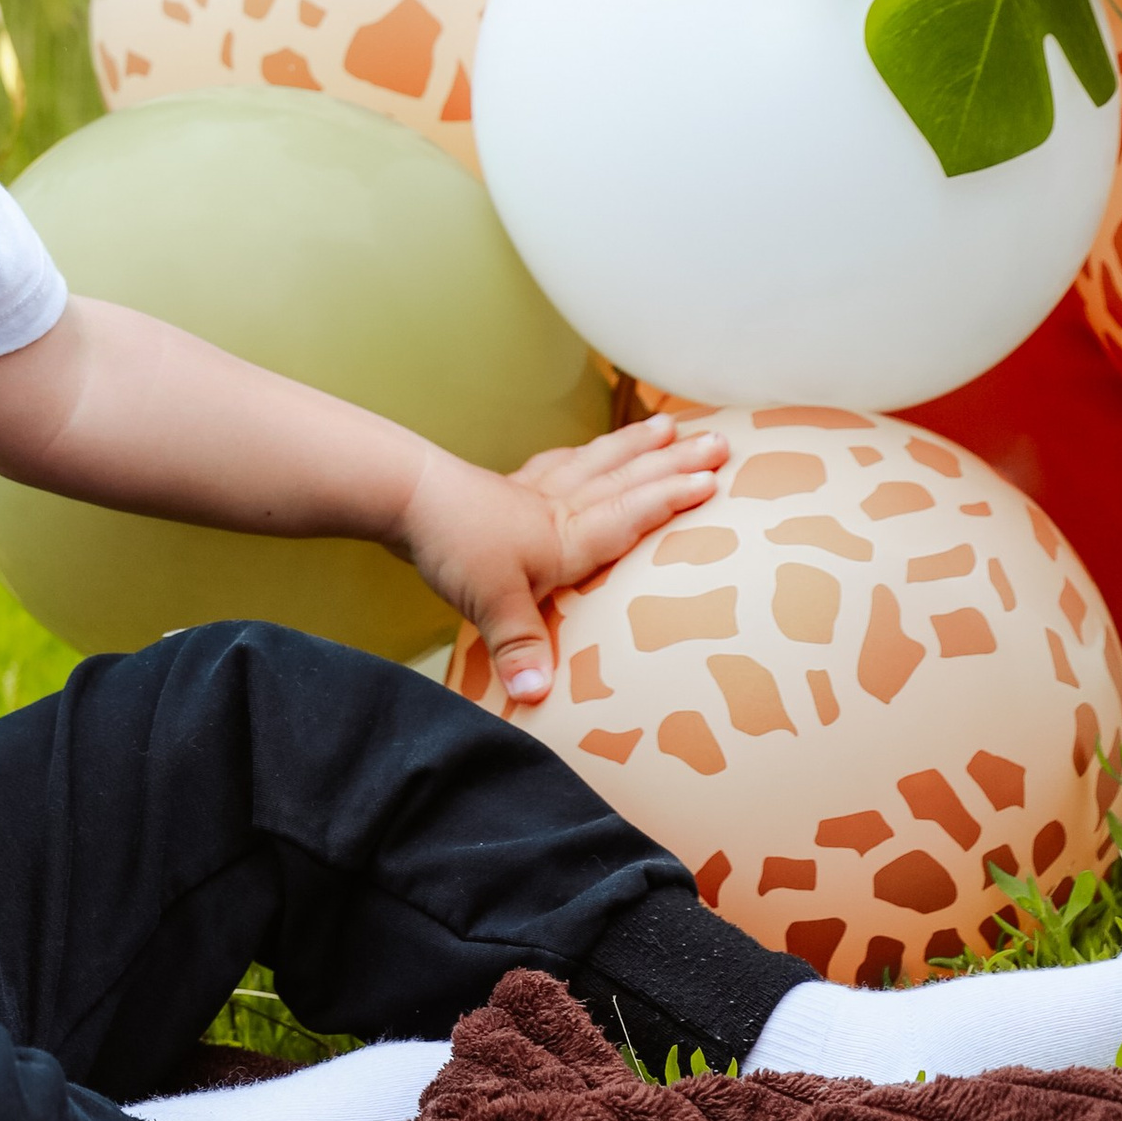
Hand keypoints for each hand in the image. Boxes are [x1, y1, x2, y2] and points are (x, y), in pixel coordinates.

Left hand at [398, 414, 726, 707]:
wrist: (403, 498)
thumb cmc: (454, 545)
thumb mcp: (490, 603)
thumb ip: (520, 647)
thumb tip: (539, 694)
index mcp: (566, 536)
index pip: (630, 515)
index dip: (670, 500)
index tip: (712, 480)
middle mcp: (558, 509)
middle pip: (625, 480)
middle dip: (672, 463)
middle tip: (717, 441)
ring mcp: (532, 494)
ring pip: (596, 464)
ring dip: (634, 447)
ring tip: (666, 426)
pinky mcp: (506, 491)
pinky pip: (559, 466)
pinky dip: (581, 456)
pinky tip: (587, 451)